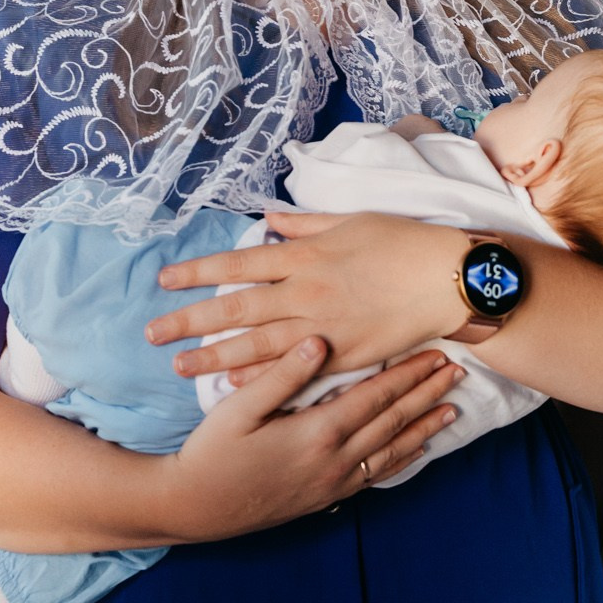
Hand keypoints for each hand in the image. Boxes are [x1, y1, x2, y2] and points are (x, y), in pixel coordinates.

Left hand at [147, 213, 468, 380]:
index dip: (198, 272)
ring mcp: (323, 327)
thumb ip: (305, 224)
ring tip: (179, 367)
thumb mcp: (351, 221)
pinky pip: (292, 369)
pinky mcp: (343, 356)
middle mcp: (305, 292)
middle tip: (152, 335)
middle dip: (189, 321)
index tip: (165, 281)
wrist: (450, 280)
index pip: (237, 263)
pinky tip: (231, 384)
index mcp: (305, 254)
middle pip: (234, 309)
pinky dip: (259, 376)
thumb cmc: (405, 243)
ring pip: (255, 345)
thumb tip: (268, 218)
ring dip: (212, 356)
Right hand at [152, 338, 464, 540]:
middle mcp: (335, 460)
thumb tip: (320, 340)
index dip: (409, 374)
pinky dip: (402, 460)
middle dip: (426, 394)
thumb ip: (282, 374)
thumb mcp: (239, 407)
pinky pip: (376, 476)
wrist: (196, 508)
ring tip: (451, 409)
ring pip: (393, 451)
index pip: (376, 396)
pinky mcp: (327, 498)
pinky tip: (417, 450)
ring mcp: (334, 483)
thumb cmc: (212, 451)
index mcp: (318, 432)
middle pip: (393, 421)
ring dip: (424, 428)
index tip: (434, 353)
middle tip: (456, 371)